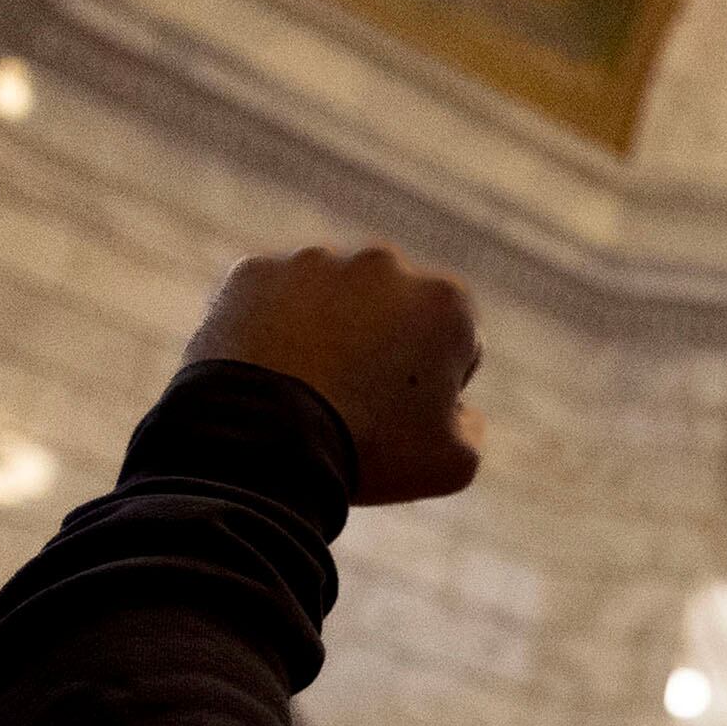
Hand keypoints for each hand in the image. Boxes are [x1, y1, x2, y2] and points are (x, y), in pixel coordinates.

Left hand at [185, 247, 483, 504]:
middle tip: (352, 402)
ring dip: (325, 330)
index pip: (453, 342)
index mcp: (446, 302)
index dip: (436, 386)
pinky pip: (270, 299)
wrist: (261, 443)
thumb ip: (471, 427)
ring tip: (302, 390)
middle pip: (392, 308)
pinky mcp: (255, 272)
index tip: (404, 417)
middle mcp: (385, 263)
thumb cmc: (368, 453)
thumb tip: (458, 409)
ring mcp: (314, 262)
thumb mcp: (452, 463)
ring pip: (329, 297)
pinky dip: (269, 327)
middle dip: (381, 343)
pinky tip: (265, 372)